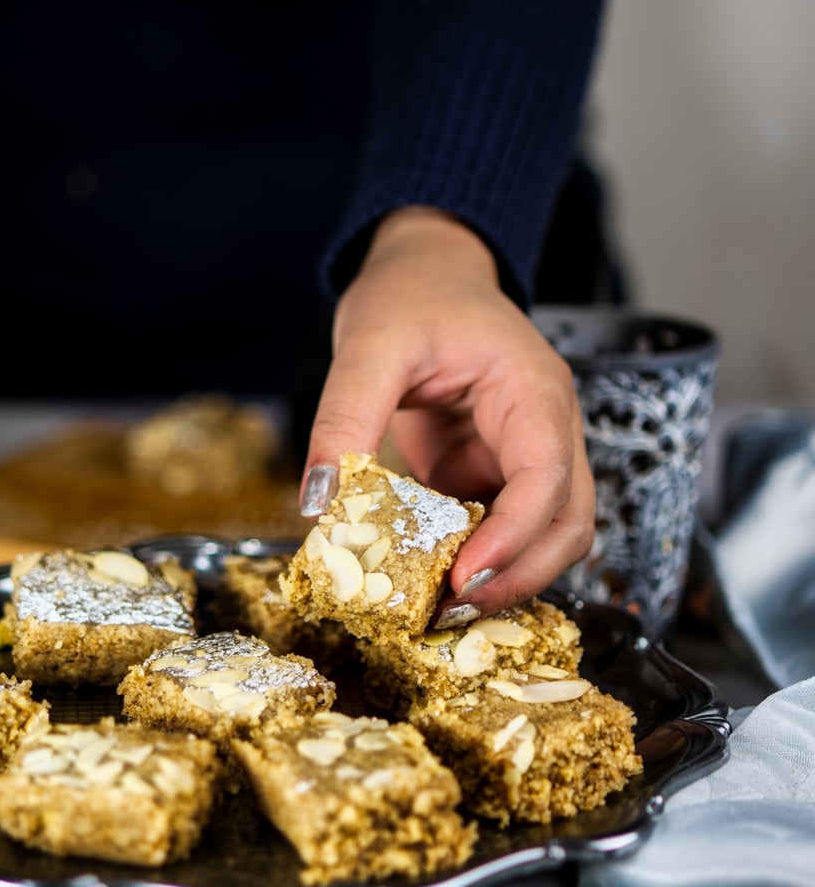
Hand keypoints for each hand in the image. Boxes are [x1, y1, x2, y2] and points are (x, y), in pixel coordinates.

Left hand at [301, 207, 593, 613]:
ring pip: (549, 538)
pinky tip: (433, 582)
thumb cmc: (411, 295)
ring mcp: (529, 455)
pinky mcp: (498, 474)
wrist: (426, 273)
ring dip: (505, 578)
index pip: (548, 476)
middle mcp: (548, 427)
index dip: (514, 537)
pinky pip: (507, 532)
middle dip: (517, 575)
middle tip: (447, 613)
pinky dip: (480, 563)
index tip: (464, 578)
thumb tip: (318, 501)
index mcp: (532, 389)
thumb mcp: (367, 345)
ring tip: (438, 609)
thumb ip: (343, 419)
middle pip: (568, 523)